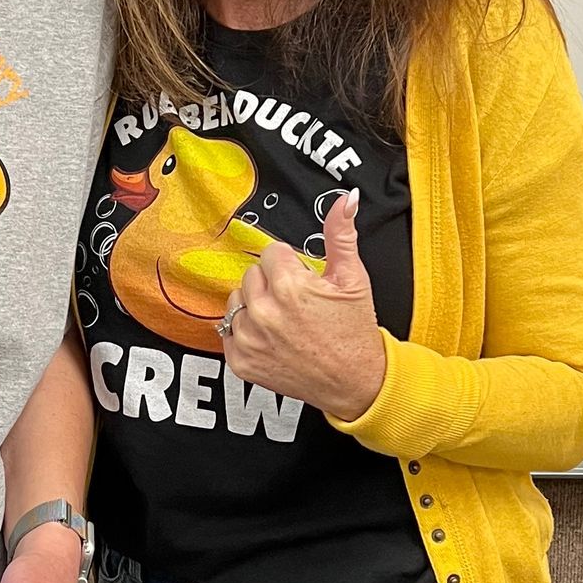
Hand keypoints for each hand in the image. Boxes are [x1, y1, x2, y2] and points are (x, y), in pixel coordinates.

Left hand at [222, 190, 387, 420]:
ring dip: (256, 306)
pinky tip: (272, 338)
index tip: (303, 280)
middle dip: (272, 283)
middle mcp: (265, 312)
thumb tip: (344, 200)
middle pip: (252, 275)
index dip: (290, 265)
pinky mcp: (241, 361)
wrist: (354, 382)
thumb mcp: (353, 279)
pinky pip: (228, 331)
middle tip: (297, 302)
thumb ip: (341, 235)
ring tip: (284, 320)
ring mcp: (250, 339)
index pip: (270, 253)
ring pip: (237, 301)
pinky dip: (246, 332)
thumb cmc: (354, 333)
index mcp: (290, 287)